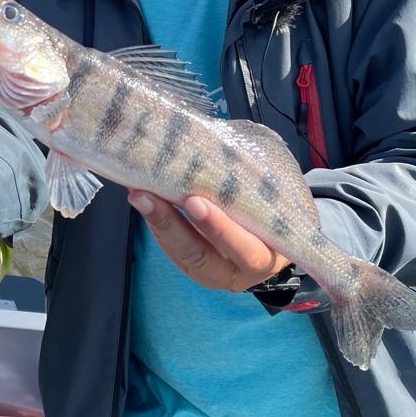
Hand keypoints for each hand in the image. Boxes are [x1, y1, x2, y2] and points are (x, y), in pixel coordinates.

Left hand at [127, 191, 289, 291]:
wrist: (278, 228)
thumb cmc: (278, 204)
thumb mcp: (278, 194)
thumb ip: (256, 180)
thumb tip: (222, 144)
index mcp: (271, 256)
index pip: (245, 250)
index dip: (219, 229)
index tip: (194, 202)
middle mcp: (240, 272)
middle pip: (201, 256)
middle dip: (172, 225)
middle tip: (147, 196)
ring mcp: (214, 272)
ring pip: (180, 254)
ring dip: (156, 222)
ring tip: (137, 193)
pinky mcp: (193, 265)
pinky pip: (171, 248)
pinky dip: (156, 222)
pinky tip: (143, 197)